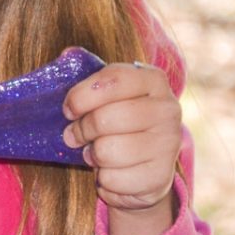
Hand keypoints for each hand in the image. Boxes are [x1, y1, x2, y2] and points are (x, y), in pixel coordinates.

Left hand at [62, 60, 180, 234]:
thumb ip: (88, 77)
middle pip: (106, 118)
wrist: (146, 166)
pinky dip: (104, 179)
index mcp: (153, 80)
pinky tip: (112, 172)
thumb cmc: (117, 122)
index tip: (68, 109)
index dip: (82, 96)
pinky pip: (114, 179)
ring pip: (107, 151)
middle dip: (81, 129)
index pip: (113, 80)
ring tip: (95, 153)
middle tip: (74, 135)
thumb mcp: (106, 95)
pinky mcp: (162, 176)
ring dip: (93, 155)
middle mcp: (168, 109)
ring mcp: (169, 144)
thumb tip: (66, 54)